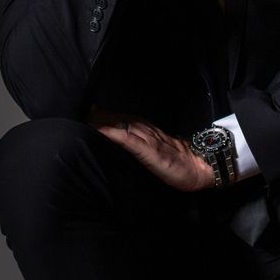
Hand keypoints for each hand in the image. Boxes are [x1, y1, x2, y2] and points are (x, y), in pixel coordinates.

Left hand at [90, 109, 213, 191]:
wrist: (200, 167)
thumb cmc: (177, 163)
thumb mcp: (155, 152)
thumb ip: (141, 145)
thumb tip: (122, 144)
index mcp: (146, 130)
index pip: (121, 118)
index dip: (103, 115)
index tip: (86, 112)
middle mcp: (145, 130)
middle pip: (118, 118)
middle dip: (98, 116)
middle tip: (80, 114)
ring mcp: (148, 139)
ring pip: (122, 125)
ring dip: (102, 121)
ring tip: (85, 119)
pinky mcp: (150, 151)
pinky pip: (130, 140)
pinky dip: (115, 134)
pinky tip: (102, 132)